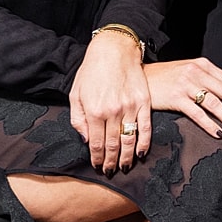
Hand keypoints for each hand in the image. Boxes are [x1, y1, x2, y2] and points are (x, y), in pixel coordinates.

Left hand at [68, 29, 150, 173]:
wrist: (114, 50)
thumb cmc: (92, 71)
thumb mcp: (76, 94)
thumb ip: (78, 119)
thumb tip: (86, 139)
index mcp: (94, 111)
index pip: (96, 143)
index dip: (97, 159)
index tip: (98, 167)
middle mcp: (113, 112)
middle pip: (113, 145)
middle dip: (111, 162)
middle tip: (111, 171)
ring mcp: (130, 107)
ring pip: (130, 139)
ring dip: (128, 156)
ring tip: (126, 166)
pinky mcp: (144, 102)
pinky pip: (146, 127)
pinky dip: (145, 142)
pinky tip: (142, 152)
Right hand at [146, 58, 221, 140]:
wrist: (137, 78)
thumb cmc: (163, 77)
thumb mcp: (187, 71)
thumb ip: (205, 79)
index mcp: (203, 65)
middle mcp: (197, 72)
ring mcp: (186, 85)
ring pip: (215, 103)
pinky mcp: (176, 97)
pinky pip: (198, 113)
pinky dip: (210, 124)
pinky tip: (218, 132)